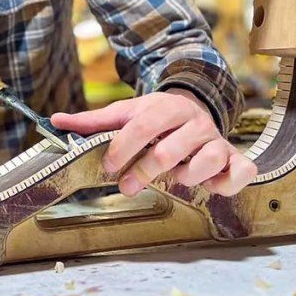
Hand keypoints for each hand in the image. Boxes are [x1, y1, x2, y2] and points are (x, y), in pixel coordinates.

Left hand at [50, 90, 256, 196]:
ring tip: (174, 178)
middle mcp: (194, 121)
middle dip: (143, 172)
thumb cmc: (155, 118)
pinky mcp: (234, 158)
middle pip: (169, 150)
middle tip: (126, 187)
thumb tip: (54, 122)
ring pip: (205, 160)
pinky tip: (210, 186)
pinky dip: (226, 183)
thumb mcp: (126, 114)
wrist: (194, 109)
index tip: (108, 166)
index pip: (142, 126)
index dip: (122, 148)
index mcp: (165, 107)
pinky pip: (240, 171)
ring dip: (184, 177)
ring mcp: (216, 139)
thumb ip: (93, 122)